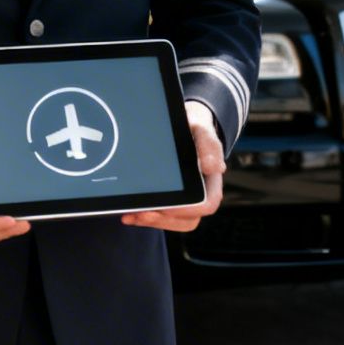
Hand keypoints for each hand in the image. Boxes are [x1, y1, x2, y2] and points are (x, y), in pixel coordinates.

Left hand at [123, 100, 225, 231]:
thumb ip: (208, 143)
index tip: (167, 206)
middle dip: (163, 220)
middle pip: (188, 220)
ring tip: (130, 215)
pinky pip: (159, 215)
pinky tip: (128, 212)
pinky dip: (143, 216)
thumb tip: (215, 167)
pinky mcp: (168, 197)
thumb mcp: (201, 128)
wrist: (183, 123)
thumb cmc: (194, 127)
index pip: (208, 204)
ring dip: (151, 221)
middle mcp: (199, 193)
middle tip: (141, 213)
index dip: (189, 210)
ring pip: (172, 221)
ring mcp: (184, 198)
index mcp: (211, 180)